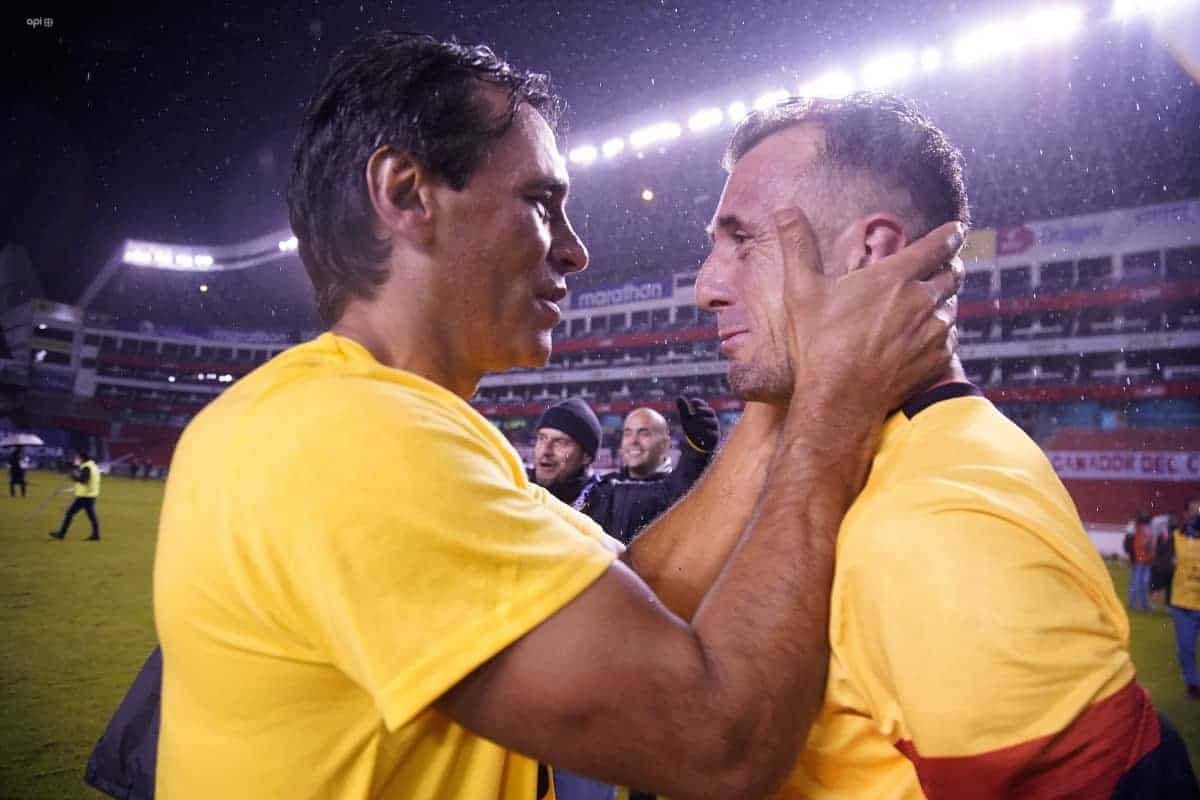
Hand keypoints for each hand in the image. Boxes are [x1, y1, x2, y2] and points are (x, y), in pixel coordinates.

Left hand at [676, 396, 720, 452]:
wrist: (698, 445)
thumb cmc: (693, 429)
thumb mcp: (687, 419)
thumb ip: (684, 409)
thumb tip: (678, 397)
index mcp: (705, 413)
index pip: (703, 404)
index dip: (699, 402)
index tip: (692, 402)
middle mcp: (712, 419)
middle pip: (710, 411)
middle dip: (702, 411)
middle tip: (694, 413)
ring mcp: (715, 428)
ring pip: (713, 422)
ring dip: (703, 422)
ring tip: (694, 424)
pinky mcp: (716, 437)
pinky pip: (714, 434)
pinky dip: (706, 433)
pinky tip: (699, 433)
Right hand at [773, 209, 962, 484]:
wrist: (839, 397)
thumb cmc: (819, 343)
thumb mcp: (802, 289)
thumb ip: (798, 245)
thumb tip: (784, 208)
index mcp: (895, 276)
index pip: (938, 244)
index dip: (950, 234)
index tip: (957, 229)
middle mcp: (922, 300)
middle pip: (954, 274)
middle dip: (952, 265)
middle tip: (946, 265)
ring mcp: (933, 332)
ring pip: (952, 307)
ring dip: (944, 302)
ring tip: (932, 304)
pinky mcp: (937, 360)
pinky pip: (949, 340)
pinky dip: (942, 334)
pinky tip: (927, 339)